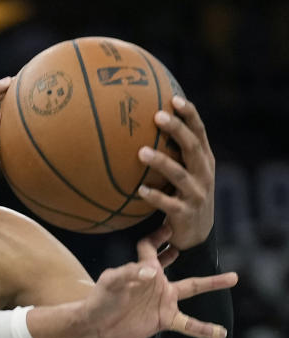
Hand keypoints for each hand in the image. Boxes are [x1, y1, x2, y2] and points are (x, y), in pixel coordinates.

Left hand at [83, 225, 236, 337]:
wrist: (95, 325)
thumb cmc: (100, 299)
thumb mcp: (111, 282)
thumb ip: (128, 273)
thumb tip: (153, 271)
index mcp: (144, 269)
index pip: (150, 247)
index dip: (157, 237)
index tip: (169, 227)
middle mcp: (157, 282)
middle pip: (180, 264)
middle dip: (192, 253)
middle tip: (204, 239)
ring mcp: (162, 301)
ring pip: (192, 289)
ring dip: (212, 284)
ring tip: (234, 277)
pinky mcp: (164, 319)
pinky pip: (188, 324)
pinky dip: (204, 329)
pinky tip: (220, 333)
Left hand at [136, 96, 214, 249]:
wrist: (196, 234)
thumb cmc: (183, 196)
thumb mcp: (184, 173)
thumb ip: (173, 154)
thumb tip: (141, 129)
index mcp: (204, 160)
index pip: (199, 132)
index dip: (189, 114)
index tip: (174, 98)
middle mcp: (204, 173)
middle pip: (192, 146)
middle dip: (177, 129)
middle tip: (157, 116)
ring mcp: (196, 193)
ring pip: (179, 174)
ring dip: (161, 161)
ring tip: (141, 152)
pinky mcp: (185, 213)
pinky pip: (168, 203)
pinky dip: (154, 196)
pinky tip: (139, 190)